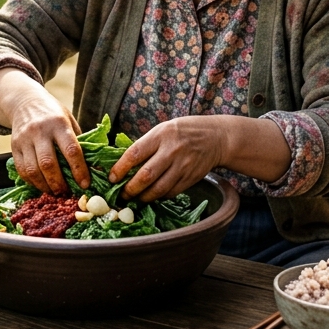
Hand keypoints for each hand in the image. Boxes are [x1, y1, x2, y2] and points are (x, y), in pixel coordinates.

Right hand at [0, 69, 89, 194]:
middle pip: (48, 163)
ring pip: (33, 170)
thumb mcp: (69, 121)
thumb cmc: (54, 114)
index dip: (79, 170)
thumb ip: (78, 142)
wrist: (25, 102)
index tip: (85, 184)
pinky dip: (33, 182)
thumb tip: (94, 168)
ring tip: (55, 192)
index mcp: (59, 123)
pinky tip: (42, 185)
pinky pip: (22, 170)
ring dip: (45, 186)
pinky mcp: (14, 146)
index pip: (71, 150)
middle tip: (67, 192)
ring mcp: (24, 139)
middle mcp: (40, 131)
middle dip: (59, 183)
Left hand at [108, 116, 226, 202]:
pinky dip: (158, 196)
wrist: (216, 138)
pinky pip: (170, 193)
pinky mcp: (190, 178)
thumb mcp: (163, 130)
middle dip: (130, 189)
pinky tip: (152, 195)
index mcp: (161, 135)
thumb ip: (146, 145)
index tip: (111, 178)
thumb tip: (122, 165)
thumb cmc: (183, 132)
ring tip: (134, 198)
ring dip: (143, 197)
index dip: (120, 169)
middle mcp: (172, 151)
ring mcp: (183, 166)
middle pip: (146, 175)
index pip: (135, 154)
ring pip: (158, 189)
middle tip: (122, 195)